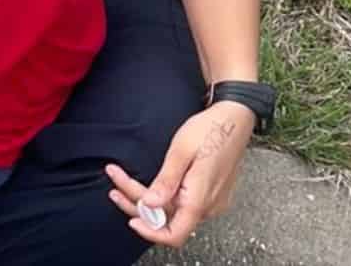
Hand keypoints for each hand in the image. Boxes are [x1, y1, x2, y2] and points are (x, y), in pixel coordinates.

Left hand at [105, 102, 252, 247]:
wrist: (235, 117)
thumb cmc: (211, 129)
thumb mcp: (181, 151)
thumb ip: (166, 181)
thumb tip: (149, 205)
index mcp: (200, 199)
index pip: (173, 234)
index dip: (150, 232)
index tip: (131, 220)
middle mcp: (208, 206)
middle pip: (168, 220)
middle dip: (138, 206)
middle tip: (115, 188)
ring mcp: (211, 200)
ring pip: (173, 210)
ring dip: (147, 199)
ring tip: (122, 181)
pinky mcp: (210, 192)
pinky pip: (183, 202)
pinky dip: (162, 195)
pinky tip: (148, 185)